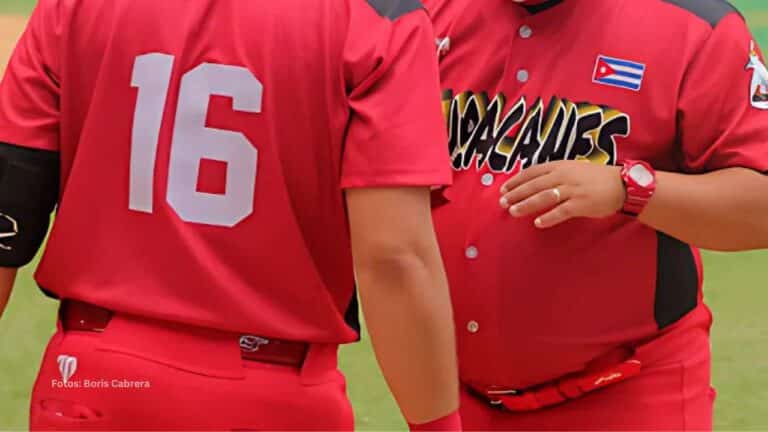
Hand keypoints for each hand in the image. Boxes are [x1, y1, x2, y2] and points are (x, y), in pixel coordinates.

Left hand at [499, 160, 625, 227]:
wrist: (622, 184)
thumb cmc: (596, 178)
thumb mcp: (574, 169)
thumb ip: (555, 173)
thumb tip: (534, 182)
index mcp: (560, 166)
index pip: (532, 172)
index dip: (516, 180)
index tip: (504, 188)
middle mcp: (564, 176)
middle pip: (534, 185)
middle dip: (516, 193)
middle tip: (502, 201)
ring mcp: (573, 190)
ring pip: (544, 197)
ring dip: (526, 205)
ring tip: (513, 211)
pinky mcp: (581, 204)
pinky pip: (561, 211)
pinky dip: (549, 217)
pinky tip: (538, 223)